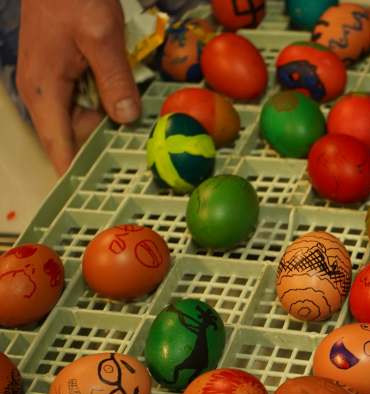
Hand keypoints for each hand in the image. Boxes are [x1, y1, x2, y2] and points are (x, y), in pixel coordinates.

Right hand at [16, 0, 140, 173]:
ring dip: (111, 118)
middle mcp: (43, 92)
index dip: (75, 172)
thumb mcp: (101, 36)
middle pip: (78, 134)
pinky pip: (89, 96)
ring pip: (86, 116)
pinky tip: (130, 97)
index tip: (92, 195)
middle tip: (141, 155)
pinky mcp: (65, 70)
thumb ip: (114, 79)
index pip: (57, 146)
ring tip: (139, 124)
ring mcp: (53, 81)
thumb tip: (125, 117)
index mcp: (44, 90)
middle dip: (106, 142)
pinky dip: (109, 99)